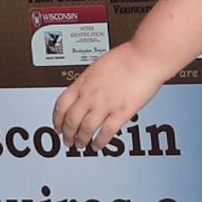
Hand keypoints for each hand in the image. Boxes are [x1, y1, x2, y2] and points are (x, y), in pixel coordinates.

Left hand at [52, 42, 172, 151]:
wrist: (145, 57)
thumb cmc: (126, 56)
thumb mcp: (98, 66)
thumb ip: (89, 82)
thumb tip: (85, 90)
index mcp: (83, 82)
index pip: (61, 105)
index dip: (57, 119)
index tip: (57, 126)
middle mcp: (91, 95)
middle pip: (71, 120)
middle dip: (67, 134)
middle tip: (67, 140)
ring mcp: (105, 105)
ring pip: (85, 129)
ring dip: (81, 140)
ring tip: (81, 145)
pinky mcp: (120, 113)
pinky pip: (106, 133)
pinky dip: (99, 142)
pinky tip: (98, 145)